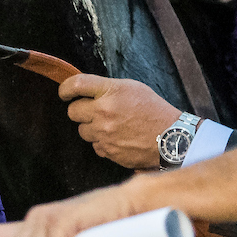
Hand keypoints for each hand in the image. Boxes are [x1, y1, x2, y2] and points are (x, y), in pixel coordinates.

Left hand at [60, 74, 179, 168]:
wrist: (171, 137)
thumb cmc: (154, 110)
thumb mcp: (132, 88)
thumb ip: (107, 88)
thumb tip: (86, 92)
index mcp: (110, 91)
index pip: (76, 85)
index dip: (65, 89)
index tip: (65, 93)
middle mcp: (104, 111)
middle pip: (73, 111)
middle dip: (80, 111)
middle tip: (92, 111)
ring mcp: (105, 133)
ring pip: (82, 130)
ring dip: (91, 128)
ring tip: (110, 126)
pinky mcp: (108, 151)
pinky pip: (94, 146)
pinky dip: (102, 143)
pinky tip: (117, 138)